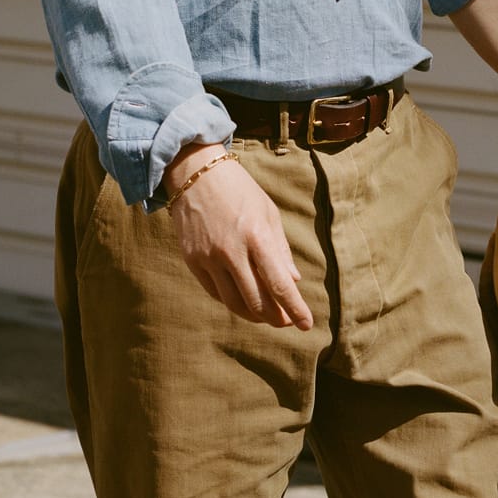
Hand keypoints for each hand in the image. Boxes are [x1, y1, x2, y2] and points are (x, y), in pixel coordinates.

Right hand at [164, 144, 313, 330]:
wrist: (195, 173)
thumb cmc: (239, 190)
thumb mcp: (267, 212)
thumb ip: (280, 249)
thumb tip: (293, 281)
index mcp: (256, 236)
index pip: (279, 284)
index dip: (295, 308)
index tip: (305, 324)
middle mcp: (231, 251)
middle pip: (256, 301)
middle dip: (275, 317)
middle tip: (286, 321)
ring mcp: (208, 258)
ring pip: (233, 303)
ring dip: (253, 315)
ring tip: (266, 315)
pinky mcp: (192, 261)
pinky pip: (214, 292)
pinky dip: (231, 301)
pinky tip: (242, 300)